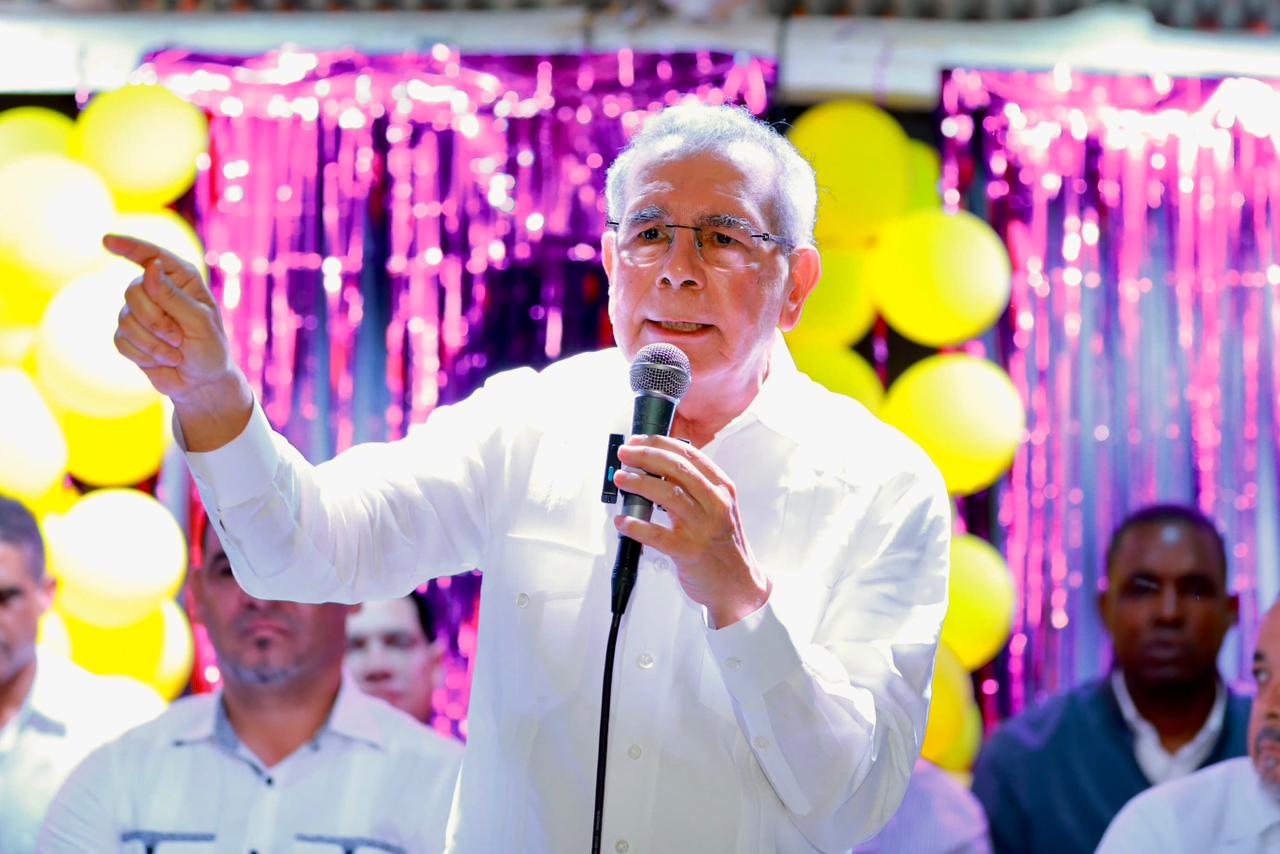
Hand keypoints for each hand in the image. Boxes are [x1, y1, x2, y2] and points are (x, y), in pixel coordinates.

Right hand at [106, 234, 251, 449]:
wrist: (201, 382)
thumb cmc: (209, 349)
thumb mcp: (200, 322)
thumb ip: (173, 296)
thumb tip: (151, 266)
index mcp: (181, 279)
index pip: (152, 256)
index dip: (129, 246)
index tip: (106, 240)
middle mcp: (157, 289)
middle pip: (134, 290)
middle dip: (156, 321)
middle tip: (179, 339)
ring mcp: (139, 311)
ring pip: (125, 317)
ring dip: (153, 342)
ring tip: (176, 353)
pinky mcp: (128, 334)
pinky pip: (121, 339)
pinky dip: (143, 353)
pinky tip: (162, 360)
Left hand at [612, 435, 769, 627]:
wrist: (738, 584)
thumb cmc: (723, 545)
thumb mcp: (718, 508)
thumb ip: (694, 489)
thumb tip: (654, 470)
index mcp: (722, 488)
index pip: (690, 454)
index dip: (660, 443)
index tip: (638, 441)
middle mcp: (715, 504)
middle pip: (677, 469)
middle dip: (645, 457)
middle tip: (625, 454)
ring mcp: (703, 527)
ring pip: (667, 495)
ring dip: (639, 483)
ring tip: (621, 479)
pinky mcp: (688, 551)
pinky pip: (657, 534)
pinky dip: (636, 525)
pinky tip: (623, 521)